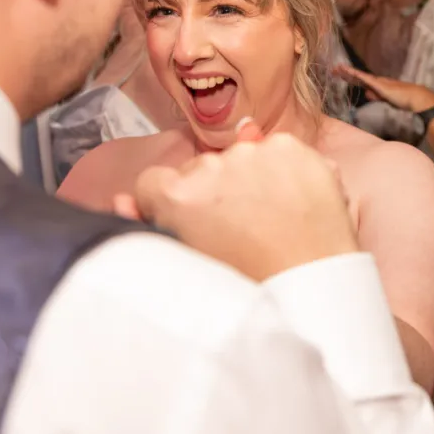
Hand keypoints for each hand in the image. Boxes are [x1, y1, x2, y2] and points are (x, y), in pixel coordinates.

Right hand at [123, 130, 359, 282]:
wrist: (313, 286)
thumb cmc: (249, 285)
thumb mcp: (186, 260)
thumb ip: (145, 223)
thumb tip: (120, 200)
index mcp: (177, 194)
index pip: (154, 182)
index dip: (169, 203)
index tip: (191, 223)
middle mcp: (213, 164)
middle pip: (200, 169)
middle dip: (213, 191)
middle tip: (239, 228)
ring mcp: (256, 152)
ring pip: (241, 157)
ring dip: (250, 177)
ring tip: (271, 218)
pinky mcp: (294, 147)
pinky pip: (280, 151)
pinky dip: (285, 169)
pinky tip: (294, 202)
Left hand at [336, 64, 433, 113]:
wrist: (418, 98)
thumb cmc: (407, 100)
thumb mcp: (388, 100)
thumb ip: (377, 96)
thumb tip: (366, 93)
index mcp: (380, 86)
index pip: (363, 81)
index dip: (353, 78)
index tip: (343, 75)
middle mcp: (378, 81)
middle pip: (359, 77)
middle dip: (347, 74)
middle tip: (335, 70)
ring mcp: (378, 82)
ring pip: (359, 76)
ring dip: (347, 73)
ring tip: (336, 69)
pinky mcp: (378, 84)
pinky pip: (363, 78)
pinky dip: (353, 74)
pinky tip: (345, 71)